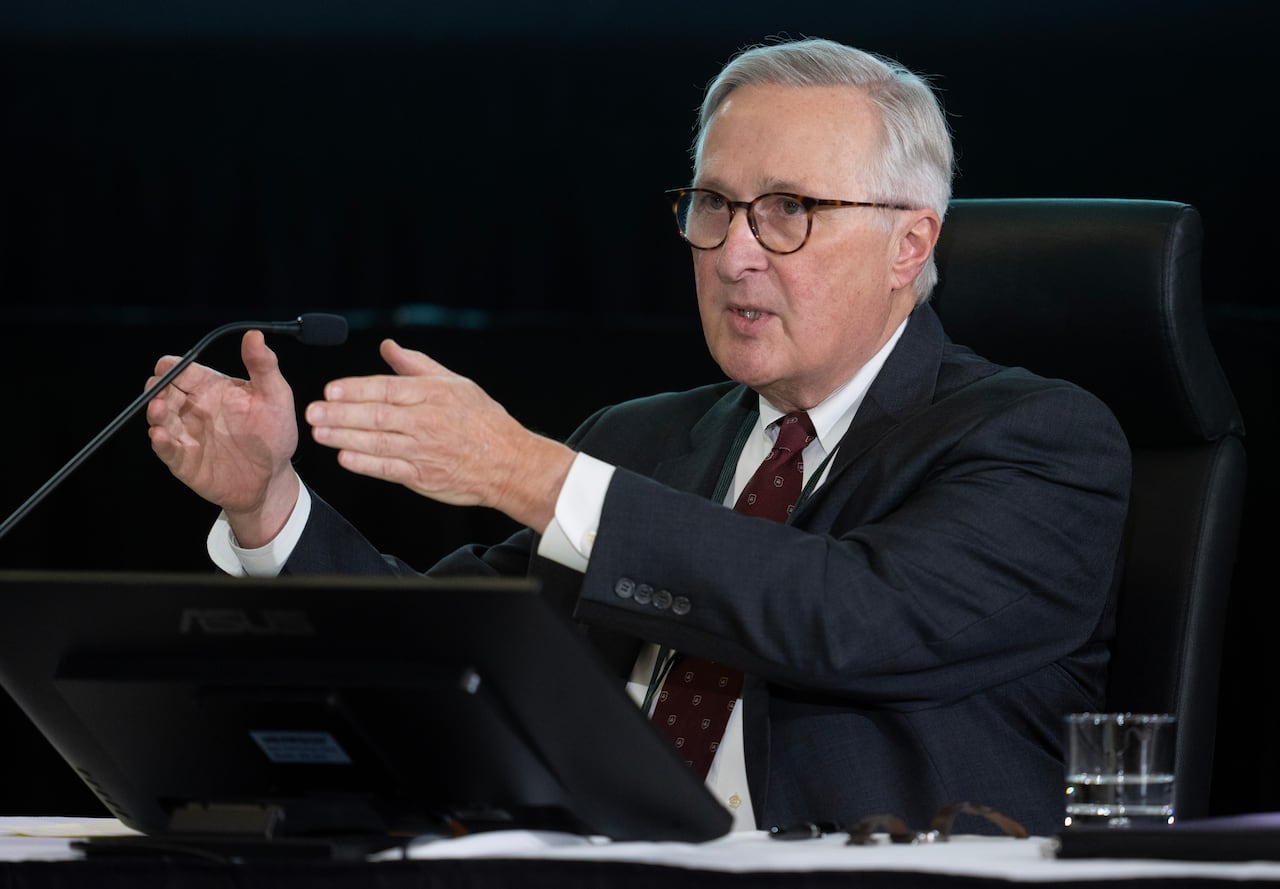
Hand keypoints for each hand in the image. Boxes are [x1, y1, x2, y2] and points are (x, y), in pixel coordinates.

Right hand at [146, 330, 300, 545]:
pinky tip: (160, 435)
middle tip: (158, 386)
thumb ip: (263, 366)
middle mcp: (194, 409)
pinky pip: (166, 449)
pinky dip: (160, 442)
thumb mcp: (275, 397)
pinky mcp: (183, 460)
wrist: (273, 478)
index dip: (172, 366)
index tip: (167, 365)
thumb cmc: (275, 434)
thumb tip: (255, 335)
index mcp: (212, 388)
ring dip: (155, 412)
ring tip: (158, 407)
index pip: (184, 370)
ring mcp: (186, 434)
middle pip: (164, 391)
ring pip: (160, 418)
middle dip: (157, 387)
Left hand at [304, 339, 573, 530]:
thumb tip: (388, 347)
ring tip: (319, 433)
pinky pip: (388, 469)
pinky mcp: (423, 476)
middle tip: (313, 412)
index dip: (355, 390)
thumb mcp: (455, 383)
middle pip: (376, 416)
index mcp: (432, 394)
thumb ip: (417, 365)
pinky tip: (345, 458)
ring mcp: (423, 450)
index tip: (330, 390)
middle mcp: (426, 421)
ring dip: (344, 438)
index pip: (386, 389)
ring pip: (377, 442)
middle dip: (340, 414)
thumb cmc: (483, 421)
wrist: (509, 462)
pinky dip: (365, 464)